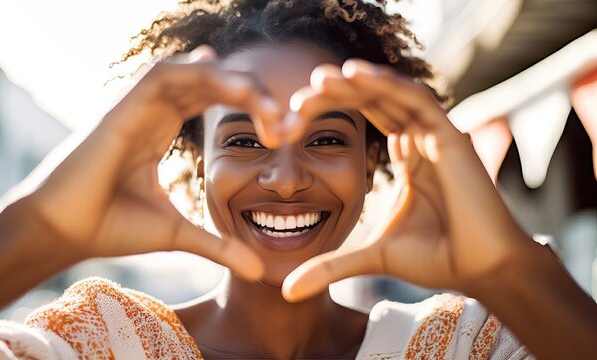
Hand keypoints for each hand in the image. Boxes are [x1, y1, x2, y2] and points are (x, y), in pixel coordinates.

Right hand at [26, 46, 281, 280]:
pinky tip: (226, 84)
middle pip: (208, 81)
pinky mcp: (120, 108)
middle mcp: (151, 113)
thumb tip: (259, 272)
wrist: (63, 232)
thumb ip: (219, 246)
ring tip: (263, 101)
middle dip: (249, 93)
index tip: (280, 134)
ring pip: (188, 71)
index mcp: (163, 131)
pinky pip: (160, 76)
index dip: (250, 107)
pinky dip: (193, 72)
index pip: (212, 100)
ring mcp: (135, 107)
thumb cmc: (111, 227)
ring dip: (229, 79)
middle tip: (282, 119)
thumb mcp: (179, 234)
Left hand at [282, 59, 533, 300]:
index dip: (334, 113)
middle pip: (375, 103)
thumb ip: (330, 267)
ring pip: (394, 95)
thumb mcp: (370, 256)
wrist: (480, 271)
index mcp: (408, 160)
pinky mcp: (451, 138)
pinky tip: (354, 74)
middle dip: (338, 95)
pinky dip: (388, 84)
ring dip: (358, 82)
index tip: (295, 120)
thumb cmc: (437, 259)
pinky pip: (418, 100)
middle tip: (300, 95)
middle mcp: (421, 143)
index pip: (367, 121)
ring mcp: (436, 138)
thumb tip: (288, 293)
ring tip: (321, 78)